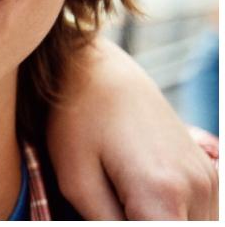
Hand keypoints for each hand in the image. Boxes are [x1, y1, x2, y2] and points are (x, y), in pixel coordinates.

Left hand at [47, 38, 217, 218]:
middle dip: (142, 222)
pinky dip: (171, 213)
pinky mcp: (208, 172)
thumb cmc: (78, 122)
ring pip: (191, 223)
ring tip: (121, 197)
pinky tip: (138, 196)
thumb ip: (105, 224)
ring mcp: (209, 179)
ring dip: (157, 219)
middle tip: (110, 203)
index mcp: (163, 194)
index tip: (109, 212)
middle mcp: (198, 188)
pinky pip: (196, 212)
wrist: (99, 73)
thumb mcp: (76, 182)